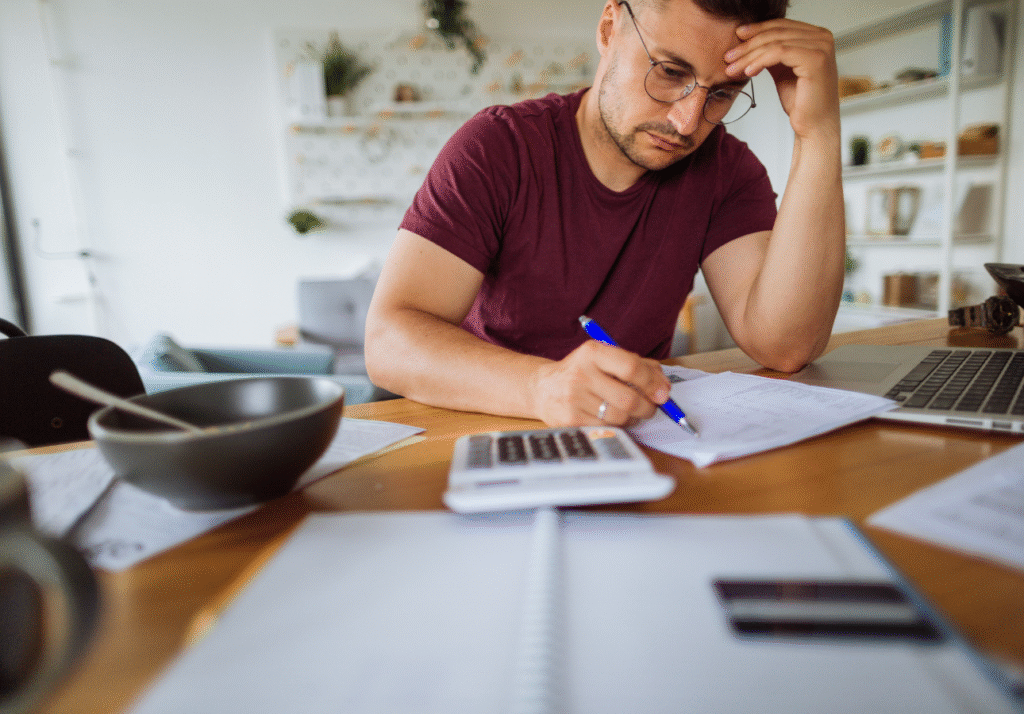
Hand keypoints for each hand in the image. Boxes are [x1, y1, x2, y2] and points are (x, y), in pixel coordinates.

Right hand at [530, 340, 670, 426]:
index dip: (652, 383)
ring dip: (632, 418)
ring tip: (628, 411)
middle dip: (647, 407)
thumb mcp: (605, 358)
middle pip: (629, 398)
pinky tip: (612, 417)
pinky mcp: (570, 419)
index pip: (631, 368)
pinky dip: (617, 426)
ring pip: (620, 417)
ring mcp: (574, 398)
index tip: (663, 393)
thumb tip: (664, 385)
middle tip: (650, 407)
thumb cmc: (583, 372)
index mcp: (593, 352)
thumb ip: (638, 366)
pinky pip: (607, 428)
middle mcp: (581, 373)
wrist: (543, 387)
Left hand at [724, 19, 839, 139]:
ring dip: (749, 55)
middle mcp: (822, 37)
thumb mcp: (782, 70)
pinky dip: (760, 61)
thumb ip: (772, 53)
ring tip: (733, 67)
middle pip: (776, 33)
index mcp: (817, 35)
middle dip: (748, 45)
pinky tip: (748, 71)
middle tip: (728, 56)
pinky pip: (779, 53)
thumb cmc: (801, 101)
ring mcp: (821, 47)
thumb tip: (750, 40)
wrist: (814, 125)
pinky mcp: (815, 60)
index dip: (757, 29)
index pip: (781, 25)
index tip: (737, 37)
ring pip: (775, 43)